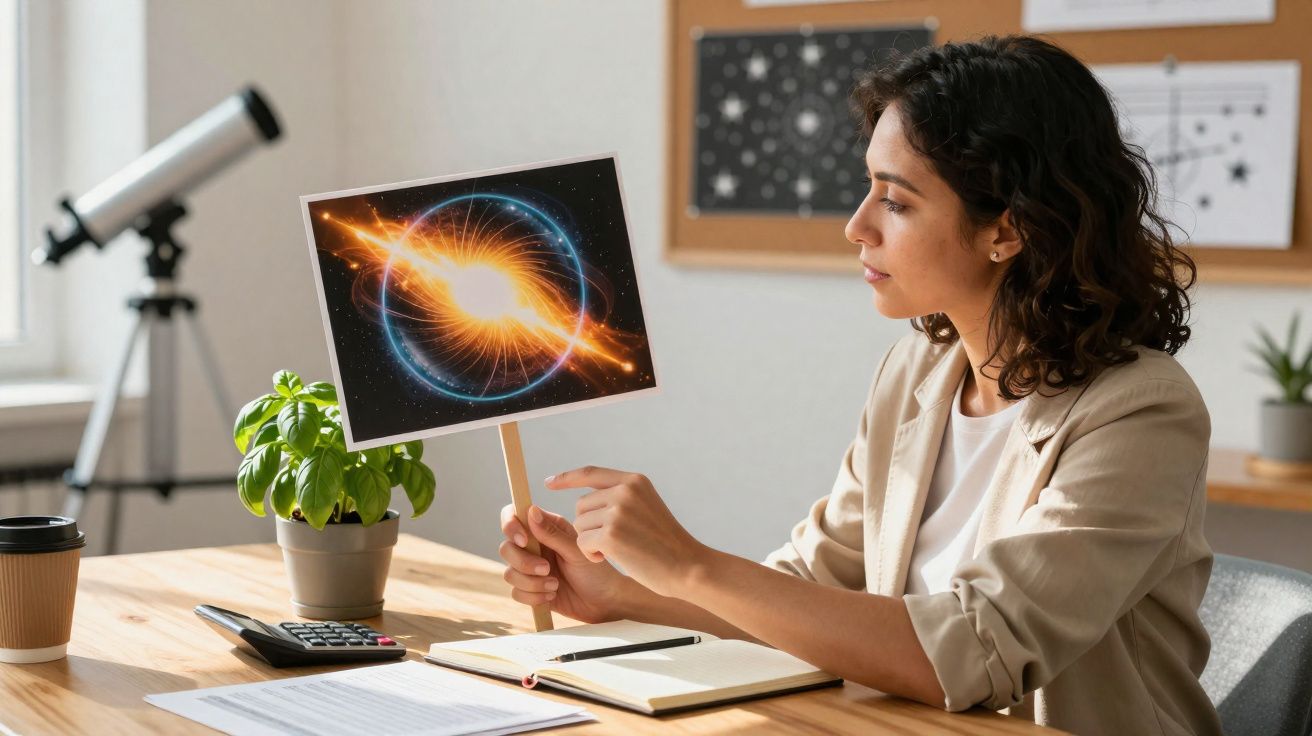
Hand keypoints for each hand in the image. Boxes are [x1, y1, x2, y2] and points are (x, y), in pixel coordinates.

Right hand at [498, 503, 636, 623]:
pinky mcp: (530, 589)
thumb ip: (552, 534)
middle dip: (523, 562)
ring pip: (509, 573)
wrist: (603, 604)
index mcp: (546, 528)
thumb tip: (531, 511)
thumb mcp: (577, 552)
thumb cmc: (596, 572)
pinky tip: (551, 596)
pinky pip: (516, 592)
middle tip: (547, 569)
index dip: (511, 526)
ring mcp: (530, 568)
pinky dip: (533, 596)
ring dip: (531, 582)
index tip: (524, 541)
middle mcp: (534, 546)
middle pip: (506, 548)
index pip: (514, 516)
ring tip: (555, 586)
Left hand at [547, 466, 708, 597]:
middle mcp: (625, 491)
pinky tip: (610, 559)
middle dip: (589, 526)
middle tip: (613, 542)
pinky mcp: (611, 535)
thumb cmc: (666, 544)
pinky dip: (591, 554)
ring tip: (618, 550)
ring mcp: (618, 512)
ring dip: (590, 542)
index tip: (549, 482)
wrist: (687, 567)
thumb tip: (585, 500)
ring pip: (579, 526)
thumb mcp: (647, 508)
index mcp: (634, 481)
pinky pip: (581, 543)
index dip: (567, 477)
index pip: (590, 473)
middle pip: (581, 506)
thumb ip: (621, 498)